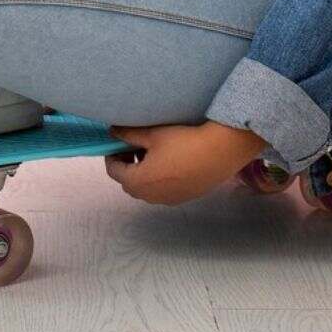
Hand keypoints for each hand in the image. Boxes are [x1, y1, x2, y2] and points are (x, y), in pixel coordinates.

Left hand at [102, 120, 269, 205]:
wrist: (219, 152)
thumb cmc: (182, 141)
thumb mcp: (152, 134)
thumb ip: (128, 134)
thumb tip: (112, 132)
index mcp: (138, 181)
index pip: (114, 171)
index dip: (112, 155)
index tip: (117, 142)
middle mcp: (150, 196)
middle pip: (129, 183)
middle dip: (127, 165)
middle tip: (134, 146)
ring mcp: (167, 200)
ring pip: (146, 189)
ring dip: (143, 174)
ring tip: (153, 153)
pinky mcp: (183, 199)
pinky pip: (162, 191)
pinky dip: (158, 180)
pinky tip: (170, 162)